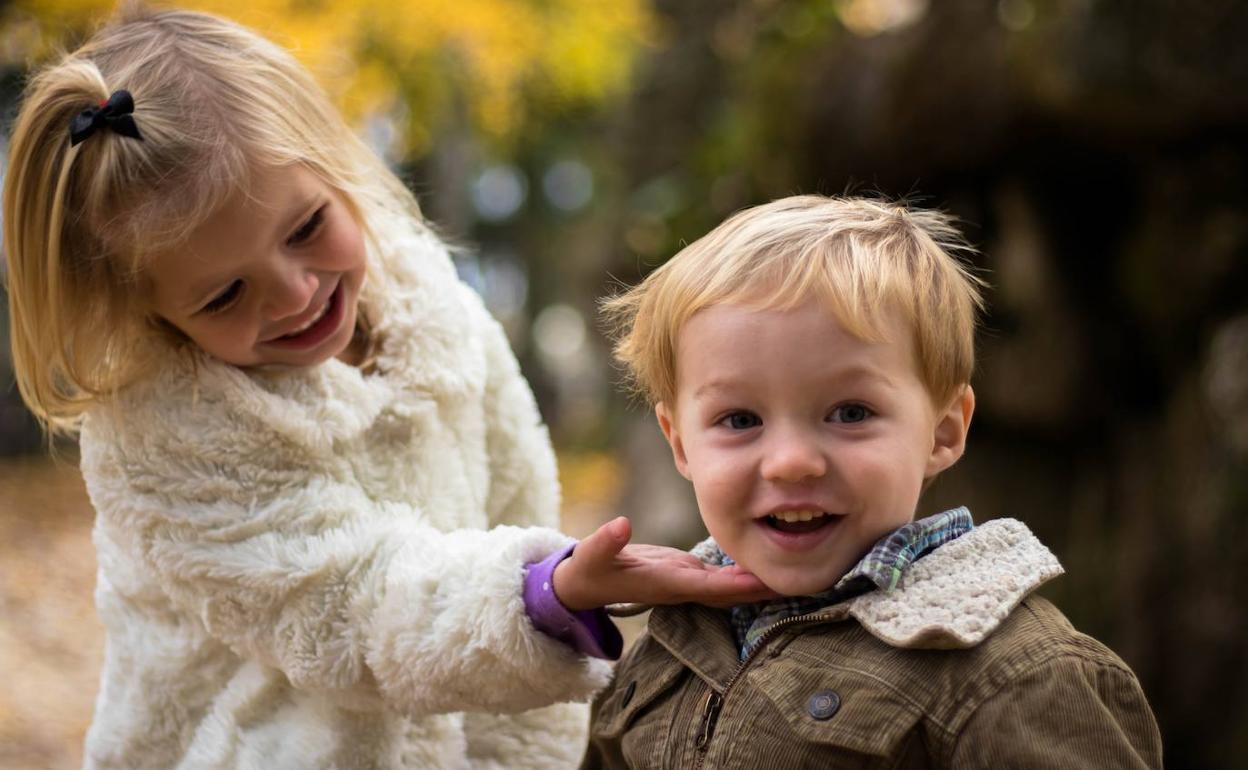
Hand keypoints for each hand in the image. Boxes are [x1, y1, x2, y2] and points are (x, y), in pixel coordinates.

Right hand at [552, 517, 777, 610]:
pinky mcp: (688, 571)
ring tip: (799, 567)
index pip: (710, 587)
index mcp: (667, 584)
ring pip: (732, 585)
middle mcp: (684, 587)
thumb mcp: (591, 555)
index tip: (767, 579)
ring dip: (761, 580)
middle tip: (804, 578)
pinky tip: (769, 558)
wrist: (586, 585)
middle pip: (733, 593)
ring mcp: (688, 581)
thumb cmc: (588, 571)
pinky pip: (724, 576)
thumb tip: (619, 524)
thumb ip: (604, 541)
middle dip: (765, 588)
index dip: (739, 585)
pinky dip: (746, 571)